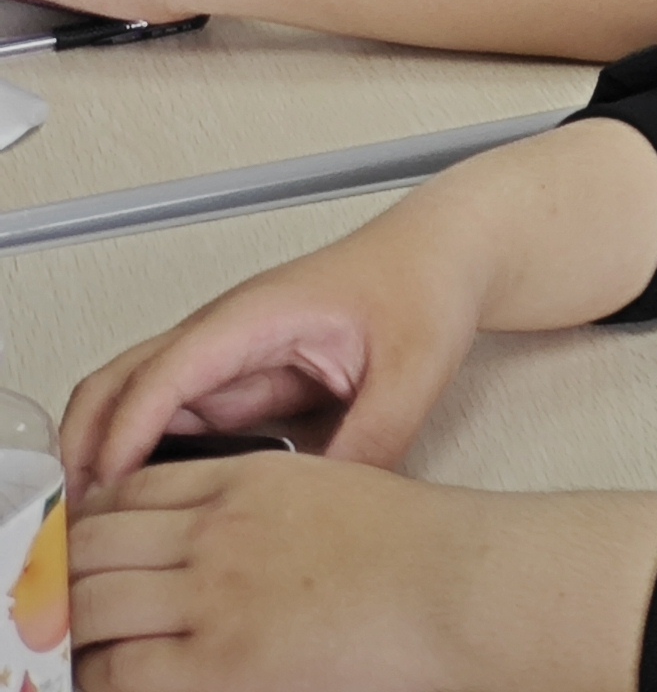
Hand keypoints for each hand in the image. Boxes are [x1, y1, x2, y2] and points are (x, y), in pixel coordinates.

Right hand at [65, 206, 487, 499]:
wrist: (446, 254)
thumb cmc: (424, 285)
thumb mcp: (415, 368)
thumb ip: (372, 439)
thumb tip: (324, 508)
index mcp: (255, 318)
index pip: (161, 377)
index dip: (124, 438)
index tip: (105, 497)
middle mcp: (224, 334)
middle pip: (116, 385)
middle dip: (86, 449)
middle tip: (84, 523)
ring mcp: (226, 357)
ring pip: (135, 405)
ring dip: (109, 456)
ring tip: (110, 528)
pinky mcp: (240, 379)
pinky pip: (173, 420)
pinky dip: (145, 458)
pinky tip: (155, 506)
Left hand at [69, 453, 656, 691]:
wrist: (463, 585)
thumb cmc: (421, 548)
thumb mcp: (335, 492)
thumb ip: (265, 509)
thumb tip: (205, 549)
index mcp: (250, 479)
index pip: (132, 491)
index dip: (89, 522)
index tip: (78, 550)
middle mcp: (219, 530)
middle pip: (97, 545)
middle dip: (62, 578)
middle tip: (52, 606)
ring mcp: (215, 594)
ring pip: (93, 605)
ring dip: (69, 630)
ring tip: (64, 651)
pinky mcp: (220, 659)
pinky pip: (120, 671)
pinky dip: (97, 676)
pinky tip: (102, 678)